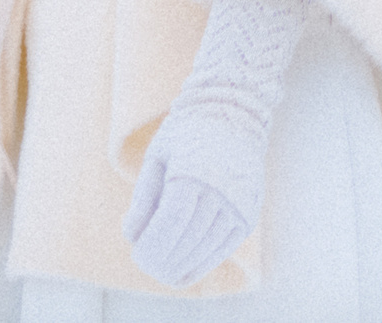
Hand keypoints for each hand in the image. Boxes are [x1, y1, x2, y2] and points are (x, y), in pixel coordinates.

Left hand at [123, 94, 269, 288]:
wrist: (235, 112)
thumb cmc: (186, 134)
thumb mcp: (156, 158)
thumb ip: (142, 199)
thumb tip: (132, 238)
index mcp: (191, 174)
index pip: (168, 226)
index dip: (150, 249)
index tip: (137, 255)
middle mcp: (220, 192)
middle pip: (186, 242)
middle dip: (161, 262)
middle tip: (146, 262)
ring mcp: (239, 205)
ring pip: (205, 251)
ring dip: (181, 266)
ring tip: (163, 268)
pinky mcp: (249, 215)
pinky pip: (224, 249)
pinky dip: (202, 263)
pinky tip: (185, 269)